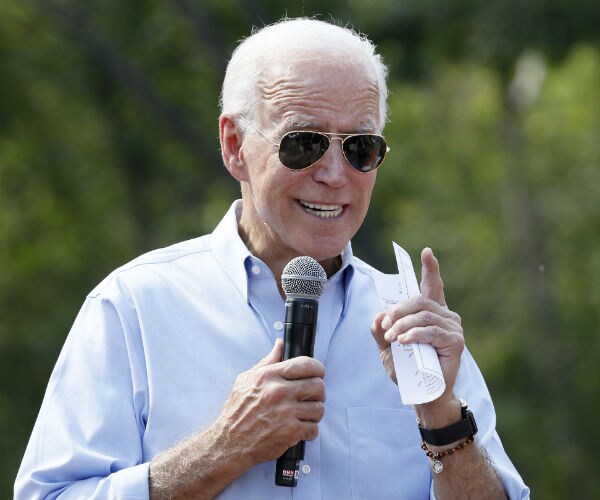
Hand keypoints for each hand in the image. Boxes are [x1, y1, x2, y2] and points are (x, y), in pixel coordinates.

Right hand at [214, 339, 325, 465]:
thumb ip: (267, 362)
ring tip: (305, 414)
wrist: (229, 443)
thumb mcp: (246, 380)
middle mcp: (279, 392)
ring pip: (319, 408)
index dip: (317, 368)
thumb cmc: (237, 412)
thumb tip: (280, 345)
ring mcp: (286, 412)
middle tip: (312, 396)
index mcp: (269, 376)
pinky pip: (314, 429)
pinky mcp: (290, 432)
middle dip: (318, 392)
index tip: (318, 373)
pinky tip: (300, 429)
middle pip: (318, 385)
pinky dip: (310, 431)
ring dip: (315, 412)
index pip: (306, 364)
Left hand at [370, 248, 464, 415]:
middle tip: (384, 324)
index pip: (432, 286)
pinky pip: (431, 331)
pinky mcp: (456, 342)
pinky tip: (403, 341)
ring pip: (423, 316)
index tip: (426, 252)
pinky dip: (414, 334)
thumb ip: (380, 330)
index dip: (430, 269)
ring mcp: (453, 328)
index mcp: (430, 313)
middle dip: (398, 309)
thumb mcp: (387, 346)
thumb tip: (379, 315)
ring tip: (391, 337)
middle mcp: (445, 316)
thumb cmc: (407, 368)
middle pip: (419, 300)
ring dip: (402, 324)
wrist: (421, 394)